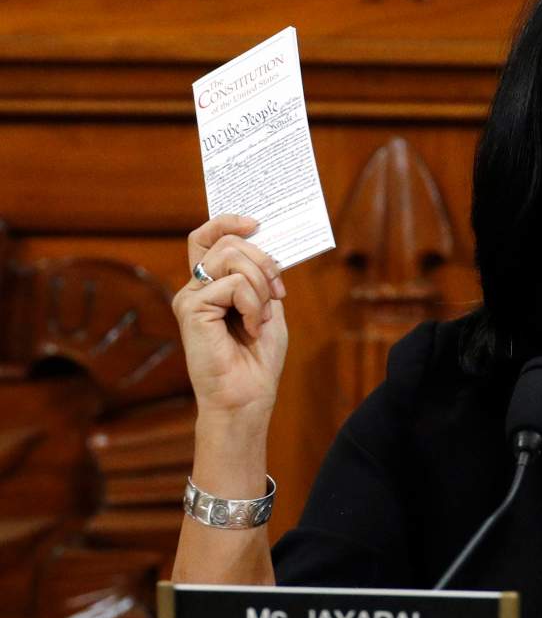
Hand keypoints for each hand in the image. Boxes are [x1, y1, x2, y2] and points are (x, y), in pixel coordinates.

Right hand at [172, 215, 288, 420]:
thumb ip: (260, 274)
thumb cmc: (258, 357)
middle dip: (264, 262)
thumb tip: (262, 241)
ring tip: (260, 317)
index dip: (228, 222)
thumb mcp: (267, 305)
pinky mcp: (191, 309)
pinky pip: (233, 284)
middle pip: (228, 242)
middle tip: (276, 293)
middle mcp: (195, 287)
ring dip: (261, 286)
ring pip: (232, 258)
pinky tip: (251, 329)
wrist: (248, 395)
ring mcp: (189, 296)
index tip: (256, 224)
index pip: (207, 237)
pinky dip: (253, 305)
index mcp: (211, 284)